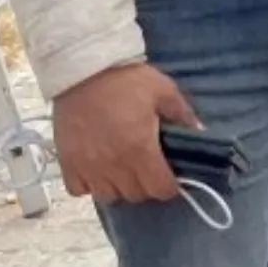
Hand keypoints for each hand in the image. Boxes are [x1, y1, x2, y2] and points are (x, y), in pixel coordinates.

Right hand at [51, 62, 196, 204]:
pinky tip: (98, 169)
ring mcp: (88, 166)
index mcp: (140, 149)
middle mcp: (114, 164)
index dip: (169, 186)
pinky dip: (90, 185)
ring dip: (119, 187)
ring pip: (108, 196)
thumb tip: (200, 132)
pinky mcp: (67, 162)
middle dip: (146, 185)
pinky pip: (79, 189)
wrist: (84, 70)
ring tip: (123, 169)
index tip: (170, 176)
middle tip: (148, 168)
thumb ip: (183, 115)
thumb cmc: (127, 80)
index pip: (159, 189)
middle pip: (135, 195)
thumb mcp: (164, 91)